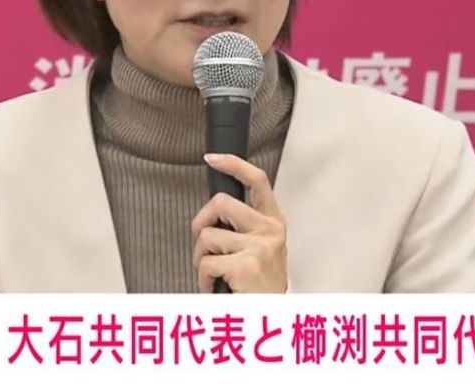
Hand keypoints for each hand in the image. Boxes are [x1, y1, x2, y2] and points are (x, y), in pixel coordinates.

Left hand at [191, 153, 287, 292]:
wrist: (272, 317)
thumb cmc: (260, 285)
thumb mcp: (261, 248)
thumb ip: (243, 227)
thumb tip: (212, 211)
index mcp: (273, 222)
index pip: (257, 180)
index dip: (233, 164)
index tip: (212, 158)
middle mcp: (270, 230)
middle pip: (220, 203)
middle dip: (201, 222)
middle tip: (203, 243)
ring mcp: (259, 246)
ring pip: (207, 236)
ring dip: (201, 258)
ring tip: (214, 274)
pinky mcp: (246, 265)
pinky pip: (206, 262)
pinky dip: (203, 278)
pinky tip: (215, 287)